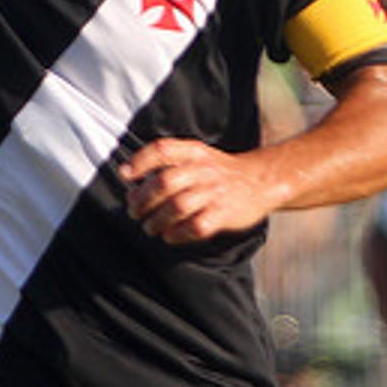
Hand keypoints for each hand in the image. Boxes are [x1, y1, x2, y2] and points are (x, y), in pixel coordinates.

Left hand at [119, 139, 275, 244]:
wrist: (261, 181)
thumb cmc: (219, 171)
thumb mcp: (197, 155)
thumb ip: (166, 161)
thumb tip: (127, 174)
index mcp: (194, 152)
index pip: (162, 149)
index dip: (140, 161)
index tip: (126, 175)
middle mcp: (204, 169)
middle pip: (164, 182)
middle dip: (143, 200)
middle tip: (134, 212)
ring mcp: (215, 192)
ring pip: (177, 207)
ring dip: (156, 220)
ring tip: (150, 227)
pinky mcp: (224, 214)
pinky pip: (196, 226)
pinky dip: (177, 234)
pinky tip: (170, 236)